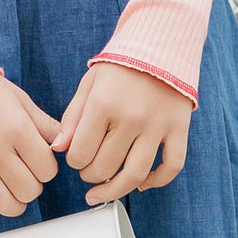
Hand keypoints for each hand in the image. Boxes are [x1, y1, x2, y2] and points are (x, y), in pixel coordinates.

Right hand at [0, 70, 62, 218]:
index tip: (39, 163)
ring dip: (11, 204)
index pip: (47, 171)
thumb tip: (66, 146)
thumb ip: (46, 125)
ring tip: (11, 194)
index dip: (47, 170)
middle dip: (31, 187)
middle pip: (27, 191)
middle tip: (25, 176)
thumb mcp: (22, 101)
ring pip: (0, 203)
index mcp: (17, 129)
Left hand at [52, 64, 191, 205]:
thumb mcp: (89, 85)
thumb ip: (72, 118)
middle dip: (90, 176)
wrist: (161, 44)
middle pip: (105, 167)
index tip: (76, 157)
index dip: (74, 161)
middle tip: (88, 172)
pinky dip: (157, 182)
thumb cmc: (121, 66)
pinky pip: (172, 166)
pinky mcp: (179, 128)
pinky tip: (142, 185)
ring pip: (136, 174)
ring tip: (104, 193)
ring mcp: (158, 125)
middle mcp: (132, 117)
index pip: (80, 153)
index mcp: (104, 104)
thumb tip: (58, 149)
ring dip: (115, 190)